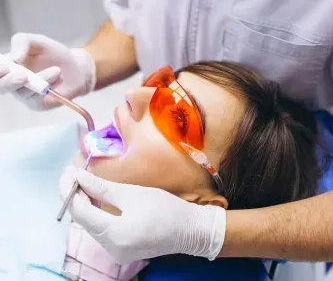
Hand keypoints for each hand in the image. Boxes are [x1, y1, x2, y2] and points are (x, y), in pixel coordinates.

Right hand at [0, 33, 95, 109]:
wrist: (76, 68)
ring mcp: (23, 94)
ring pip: (24, 91)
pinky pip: (37, 98)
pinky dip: (48, 87)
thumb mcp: (38, 42)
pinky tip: (59, 78)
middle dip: (10, 82)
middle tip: (23, 76)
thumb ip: (22, 42)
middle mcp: (11, 81)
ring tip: (57, 70)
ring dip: (41, 79)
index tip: (4, 68)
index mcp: (7, 65)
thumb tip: (14, 58)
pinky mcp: (37, 103)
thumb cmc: (54, 54)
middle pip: (1, 86)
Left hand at [59, 166, 225, 263]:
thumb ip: (101, 187)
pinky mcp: (122, 251)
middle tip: (72, 175)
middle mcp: (110, 248)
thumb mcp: (132, 194)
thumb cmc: (164, 208)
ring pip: (92, 226)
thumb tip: (78, 177)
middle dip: (75, 197)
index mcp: (113, 234)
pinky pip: (102, 232)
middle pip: (84, 221)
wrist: (189, 229)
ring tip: (82, 184)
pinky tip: (95, 201)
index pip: (80, 212)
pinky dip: (96, 215)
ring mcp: (116, 253)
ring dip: (85, 206)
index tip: (67, 173)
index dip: (69, 191)